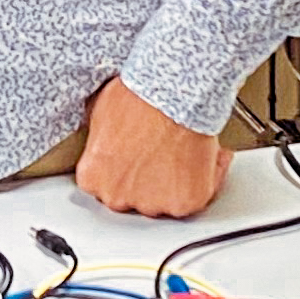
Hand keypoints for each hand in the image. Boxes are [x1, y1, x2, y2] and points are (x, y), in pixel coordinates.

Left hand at [77, 76, 228, 218]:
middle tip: (161, 152)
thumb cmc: (139, 96)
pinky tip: (205, 155)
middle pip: (133, 196)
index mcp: (93, 177)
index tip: (136, 157)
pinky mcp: (185, 203)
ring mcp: (152, 204)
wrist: (171, 95)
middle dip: (147, 178)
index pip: (105, 184)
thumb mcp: (100, 113)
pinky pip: (198, 198)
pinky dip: (206, 178)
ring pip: (166, 200)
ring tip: (183, 151)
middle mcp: (118, 196)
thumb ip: (100, 139)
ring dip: (175, 181)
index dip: (124, 168)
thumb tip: (106, 138)